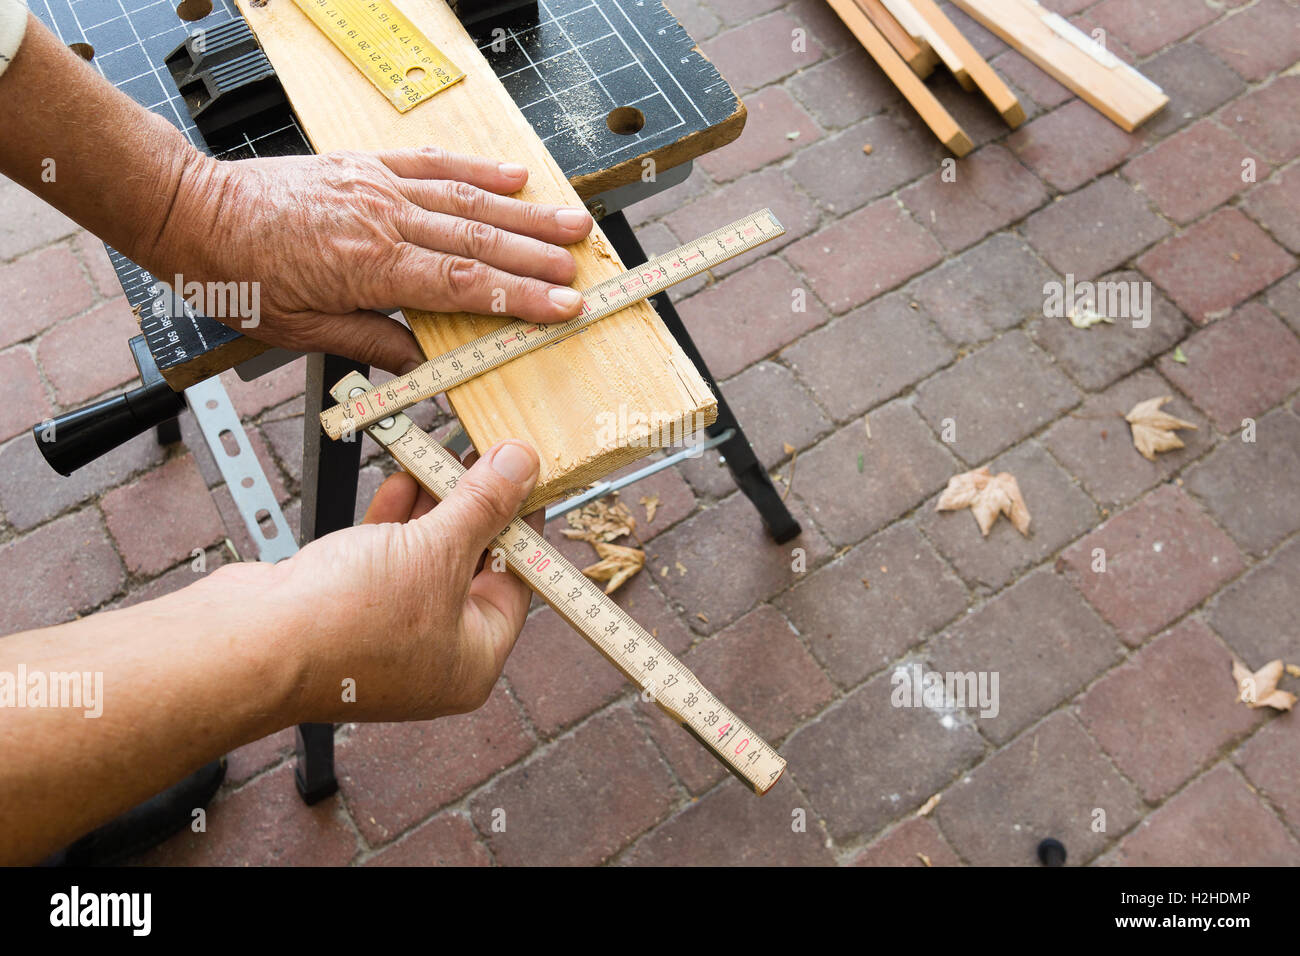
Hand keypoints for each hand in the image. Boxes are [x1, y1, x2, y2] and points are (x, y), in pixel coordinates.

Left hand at [150, 147, 594, 373]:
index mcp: (369, 268)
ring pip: (466, 200)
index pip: (463, 286)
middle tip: (583, 269)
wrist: (192, 212)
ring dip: (523, 213)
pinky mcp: (366, 167)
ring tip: (570, 221)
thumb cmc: (237, 276)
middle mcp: (382, 221)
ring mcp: (377, 187)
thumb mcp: (300, 331)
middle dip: (536, 256)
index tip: (562, 306)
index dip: (519, 297)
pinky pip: (432, 164)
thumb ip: (370, 343)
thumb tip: (423, 363)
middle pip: (477, 241)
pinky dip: (476, 170)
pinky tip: (512, 175)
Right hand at [275, 440, 543, 721]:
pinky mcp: (346, 611)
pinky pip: (384, 559)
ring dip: (435, 507)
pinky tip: (403, 480)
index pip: (518, 582)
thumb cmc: (348, 623)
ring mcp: (387, 635)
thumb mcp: (438, 551)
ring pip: (425, 559)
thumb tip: (520, 468)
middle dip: (476, 509)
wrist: (250, 644)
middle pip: (471, 568)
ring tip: (446, 455)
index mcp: (472, 662)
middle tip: (487, 458)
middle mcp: (434, 656)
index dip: (524, 525)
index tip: (528, 480)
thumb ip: (483, 506)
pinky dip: (395, 522)